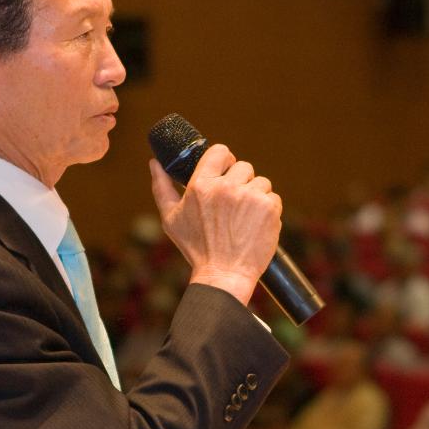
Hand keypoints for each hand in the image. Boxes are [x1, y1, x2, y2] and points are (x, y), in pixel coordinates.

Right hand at [149, 144, 282, 304]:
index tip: (227, 171)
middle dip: (241, 183)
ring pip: (261, 183)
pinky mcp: (269, 208)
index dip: (226, 160)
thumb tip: (154, 163)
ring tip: (245, 219)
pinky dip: (268, 210)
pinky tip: (256, 225)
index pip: (220, 151)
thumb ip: (162, 187)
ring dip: (256, 196)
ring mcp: (250, 196)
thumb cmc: (196, 249)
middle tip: (235, 205)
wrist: (224, 276)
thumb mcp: (171, 218)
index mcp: (202, 185)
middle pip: (244, 167)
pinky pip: (273, 198)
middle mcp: (226, 187)